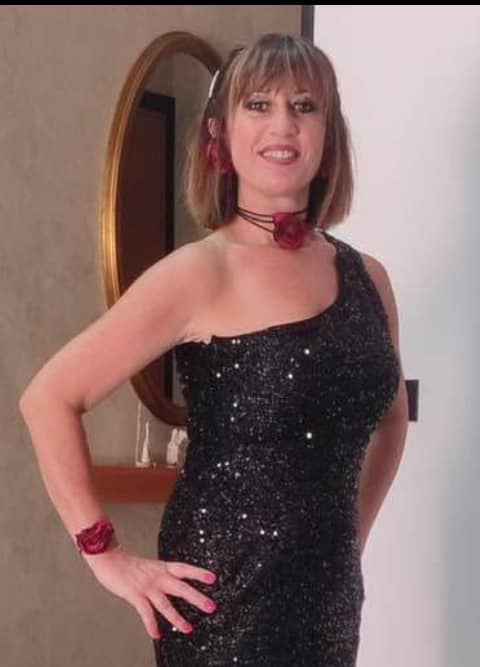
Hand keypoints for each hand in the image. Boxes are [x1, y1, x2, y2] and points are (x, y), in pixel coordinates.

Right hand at [83, 545, 216, 638]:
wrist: (110, 559)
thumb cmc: (129, 564)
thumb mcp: (150, 567)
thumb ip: (161, 576)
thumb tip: (173, 585)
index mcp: (162, 568)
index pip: (184, 568)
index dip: (198, 573)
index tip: (213, 578)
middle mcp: (158, 576)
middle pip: (181, 587)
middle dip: (197, 598)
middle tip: (211, 606)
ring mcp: (147, 586)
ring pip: (166, 604)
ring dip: (178, 618)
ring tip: (188, 628)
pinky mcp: (135, 595)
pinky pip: (146, 612)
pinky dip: (151, 624)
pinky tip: (157, 634)